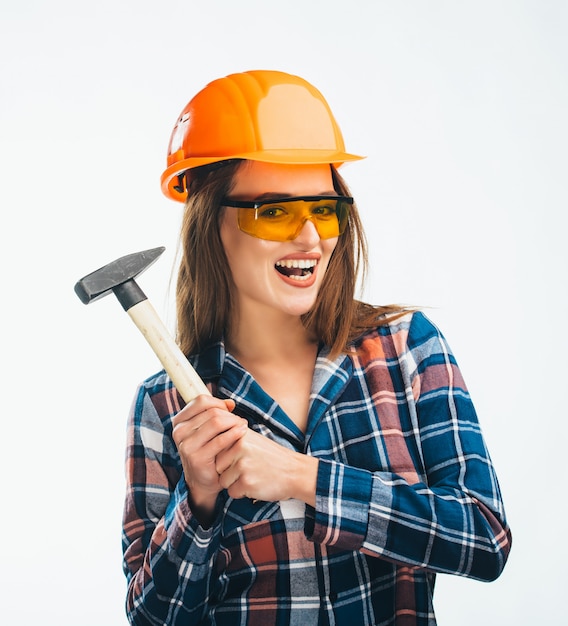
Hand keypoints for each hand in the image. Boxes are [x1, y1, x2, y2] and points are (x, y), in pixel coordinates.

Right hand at [172, 394, 247, 518]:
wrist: (204, 481)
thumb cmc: (209, 451)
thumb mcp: (209, 430)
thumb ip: (217, 413)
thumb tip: (230, 403)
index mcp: (179, 422)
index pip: (201, 401)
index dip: (219, 403)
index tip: (230, 411)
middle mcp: (179, 432)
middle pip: (211, 412)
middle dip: (230, 415)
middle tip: (241, 421)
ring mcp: (186, 445)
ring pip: (216, 422)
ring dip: (234, 422)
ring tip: (243, 426)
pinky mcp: (197, 458)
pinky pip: (220, 440)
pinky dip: (235, 434)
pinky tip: (243, 433)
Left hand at [215, 428, 317, 506]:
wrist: (296, 472)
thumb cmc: (273, 457)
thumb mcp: (254, 439)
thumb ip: (233, 437)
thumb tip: (210, 440)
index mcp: (240, 434)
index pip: (217, 450)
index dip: (227, 459)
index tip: (243, 459)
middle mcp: (239, 447)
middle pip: (217, 466)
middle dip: (229, 472)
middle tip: (249, 470)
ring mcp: (242, 465)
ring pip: (223, 481)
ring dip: (235, 483)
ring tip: (252, 476)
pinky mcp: (246, 482)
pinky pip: (231, 492)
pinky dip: (242, 493)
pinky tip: (256, 485)